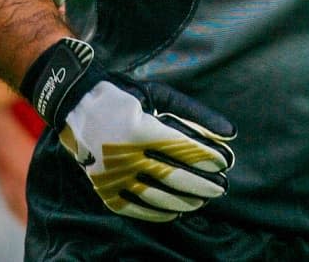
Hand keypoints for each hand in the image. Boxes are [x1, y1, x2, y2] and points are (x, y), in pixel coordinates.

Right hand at [60, 78, 234, 221]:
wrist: (77, 105)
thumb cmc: (125, 96)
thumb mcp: (160, 94)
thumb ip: (195, 113)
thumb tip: (231, 133)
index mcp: (138, 128)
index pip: (181, 148)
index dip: (206, 157)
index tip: (225, 162)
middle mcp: (123, 155)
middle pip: (172, 176)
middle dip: (202, 183)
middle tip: (222, 187)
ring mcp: (111, 175)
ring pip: (155, 196)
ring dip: (184, 200)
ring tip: (203, 199)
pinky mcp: (103, 189)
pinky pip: (134, 208)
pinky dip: (158, 213)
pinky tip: (176, 210)